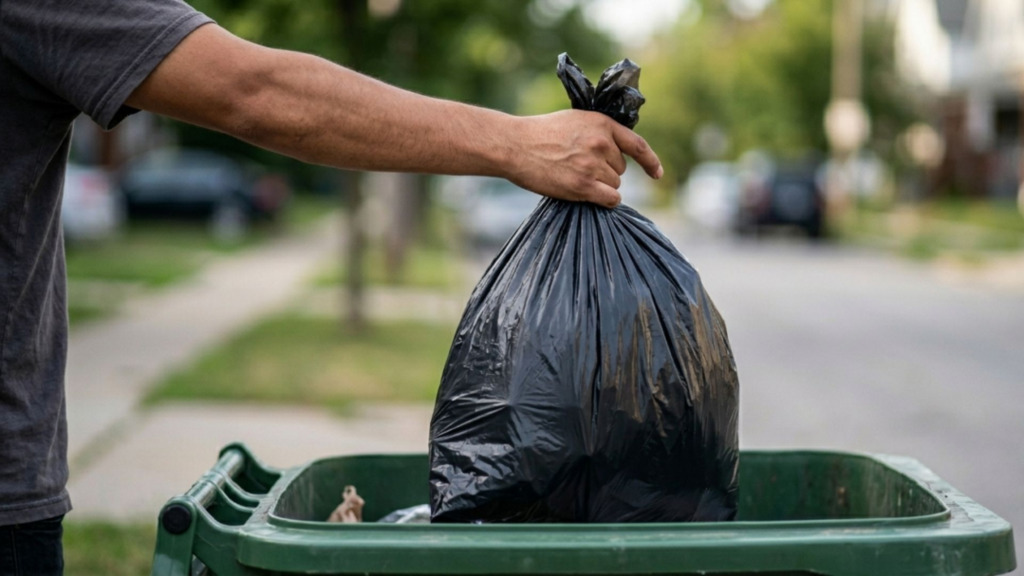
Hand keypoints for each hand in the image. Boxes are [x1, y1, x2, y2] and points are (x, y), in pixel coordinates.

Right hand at [503, 110, 662, 207]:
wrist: (515, 145)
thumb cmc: (541, 134)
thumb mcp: (575, 121)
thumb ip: (598, 133)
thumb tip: (617, 154)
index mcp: (602, 124)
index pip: (638, 145)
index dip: (651, 162)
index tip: (657, 174)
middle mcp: (601, 143)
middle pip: (621, 170)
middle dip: (606, 172)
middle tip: (578, 166)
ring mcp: (593, 164)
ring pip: (614, 185)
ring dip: (600, 186)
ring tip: (573, 175)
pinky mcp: (583, 185)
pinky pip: (610, 199)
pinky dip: (604, 200)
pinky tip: (588, 194)